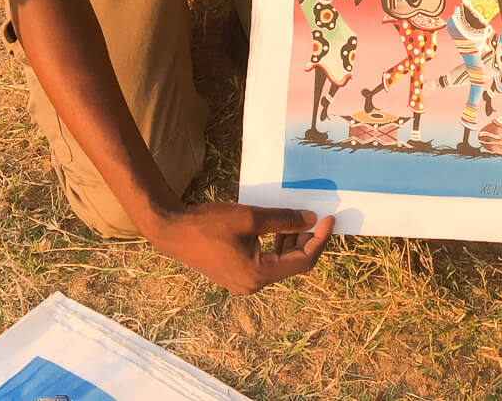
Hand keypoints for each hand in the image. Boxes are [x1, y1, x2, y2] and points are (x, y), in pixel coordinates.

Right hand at [147, 203, 334, 294]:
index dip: (319, 240)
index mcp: (258, 275)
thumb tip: (311, 219)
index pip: (301, 262)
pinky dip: (275, 246)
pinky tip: (277, 228)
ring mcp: (242, 282)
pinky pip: (264, 262)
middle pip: (291, 265)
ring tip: (298, 219)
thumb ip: (283, 220)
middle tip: (317, 216)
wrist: (171, 230)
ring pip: (278, 263)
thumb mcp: (249, 218)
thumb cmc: (208, 224)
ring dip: (291, 243)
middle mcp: (252, 285)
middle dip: (306, 241)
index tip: (329, 219)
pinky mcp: (234, 275)